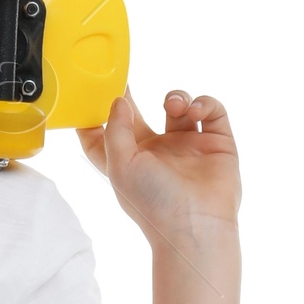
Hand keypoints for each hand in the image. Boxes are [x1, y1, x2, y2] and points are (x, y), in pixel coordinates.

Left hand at [77, 86, 242, 303]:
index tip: (87, 94)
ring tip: (174, 106)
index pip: (104, 136)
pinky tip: (196, 111)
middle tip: (126, 77)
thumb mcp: (120, 166)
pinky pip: (211, 110)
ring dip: (176, 97)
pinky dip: (204, 103)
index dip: (94, 117)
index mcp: (129, 161)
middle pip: (138, 115)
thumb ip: (114, 130)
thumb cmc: (154, 203)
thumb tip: (118, 100)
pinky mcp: (216, 143)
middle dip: (130, 95)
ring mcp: (187, 146)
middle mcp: (156, 152)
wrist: (197, 226)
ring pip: (178, 106)